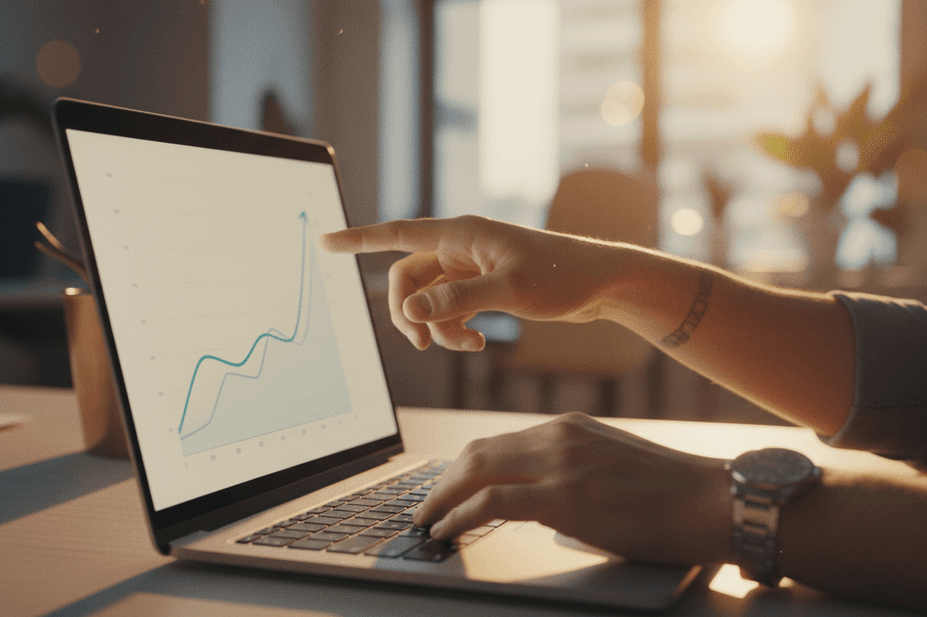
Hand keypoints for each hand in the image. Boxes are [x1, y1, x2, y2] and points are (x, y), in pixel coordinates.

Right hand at [319, 216, 625, 350]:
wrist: (600, 284)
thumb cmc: (563, 277)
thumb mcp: (510, 290)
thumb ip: (458, 301)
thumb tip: (412, 311)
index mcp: (461, 234)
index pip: (397, 233)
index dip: (359, 239)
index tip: (325, 241)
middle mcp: (459, 247)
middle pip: (407, 279)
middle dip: (411, 314)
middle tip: (426, 345)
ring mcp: (469, 268)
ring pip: (428, 301)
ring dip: (437, 328)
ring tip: (467, 346)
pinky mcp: (481, 287)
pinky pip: (448, 311)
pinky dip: (454, 330)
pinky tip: (478, 344)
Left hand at [412, 412, 732, 566]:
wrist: (714, 501)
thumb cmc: (672, 496)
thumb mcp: (612, 466)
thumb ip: (572, 472)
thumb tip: (540, 502)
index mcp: (568, 428)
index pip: (497, 442)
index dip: (462, 468)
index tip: (445, 489)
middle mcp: (557, 436)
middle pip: (477, 452)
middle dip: (442, 481)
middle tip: (425, 507)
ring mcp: (559, 463)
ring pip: (476, 470)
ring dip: (441, 498)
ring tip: (426, 521)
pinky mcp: (564, 496)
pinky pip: (491, 501)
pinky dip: (458, 515)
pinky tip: (446, 531)